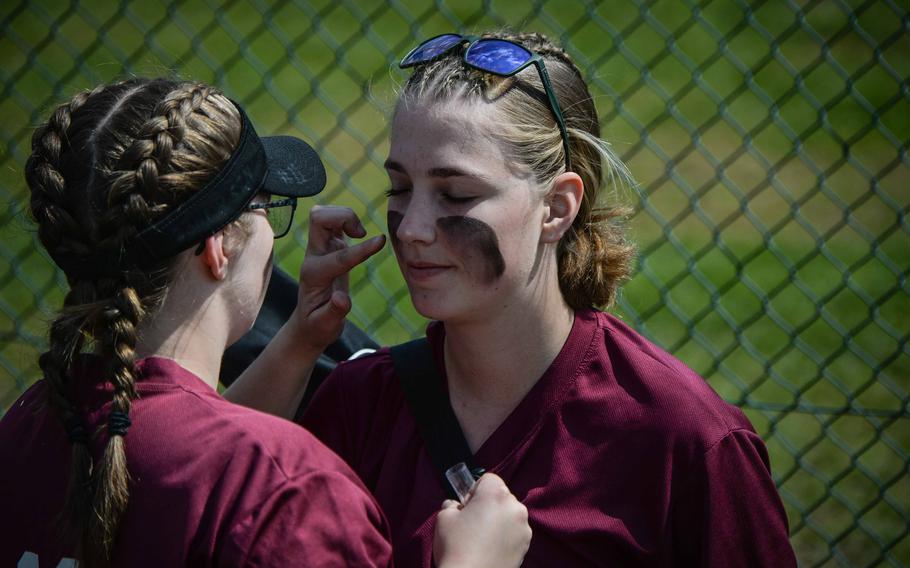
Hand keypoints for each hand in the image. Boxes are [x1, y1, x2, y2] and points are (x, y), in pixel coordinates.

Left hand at [290, 205, 384, 352]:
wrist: (308, 321)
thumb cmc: (318, 325)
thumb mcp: (326, 326)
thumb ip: (335, 312)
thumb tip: (343, 299)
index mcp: (314, 275)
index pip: (339, 257)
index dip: (361, 249)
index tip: (381, 241)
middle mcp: (314, 256)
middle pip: (319, 218)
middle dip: (343, 217)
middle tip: (361, 233)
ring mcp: (319, 248)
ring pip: (323, 214)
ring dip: (344, 215)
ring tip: (360, 233)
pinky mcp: (326, 244)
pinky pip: (330, 219)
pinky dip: (345, 218)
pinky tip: (357, 233)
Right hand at [434, 473, 531, 567]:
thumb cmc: (456, 546)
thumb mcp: (444, 518)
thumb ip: (453, 505)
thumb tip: (458, 507)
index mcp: (496, 494)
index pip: (488, 479)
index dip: (474, 491)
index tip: (466, 507)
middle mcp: (515, 507)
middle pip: (501, 496)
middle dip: (488, 505)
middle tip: (473, 523)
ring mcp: (524, 528)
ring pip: (509, 515)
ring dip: (499, 521)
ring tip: (482, 540)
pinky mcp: (526, 546)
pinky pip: (515, 532)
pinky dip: (505, 537)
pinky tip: (491, 550)